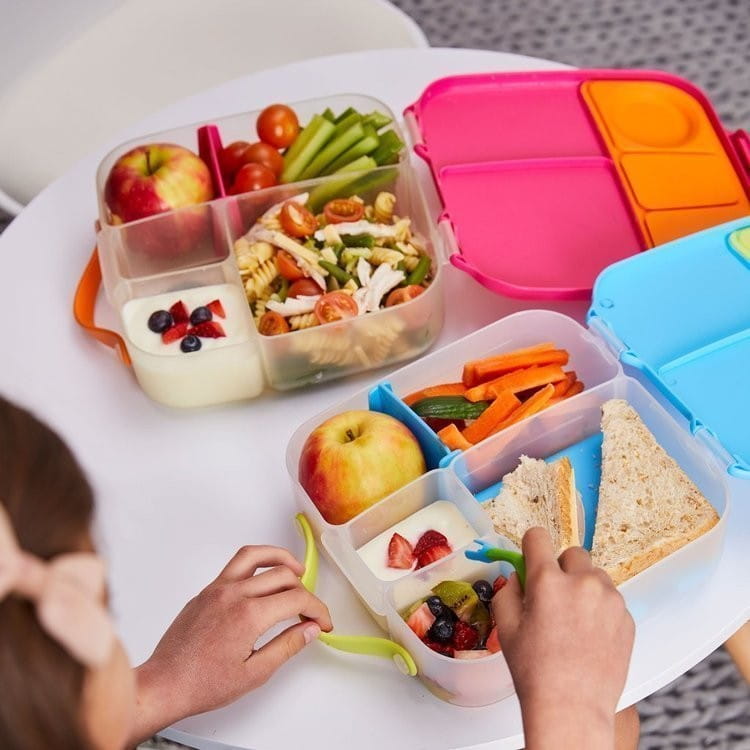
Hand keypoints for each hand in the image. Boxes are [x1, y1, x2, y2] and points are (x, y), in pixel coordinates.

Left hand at [129, 546, 331, 743]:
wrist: (164, 684)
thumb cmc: (203, 684)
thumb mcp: (255, 673)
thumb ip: (287, 646)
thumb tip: (311, 628)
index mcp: (249, 615)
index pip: (296, 599)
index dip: (317, 609)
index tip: (323, 622)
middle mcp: (234, 594)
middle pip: (282, 575)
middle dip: (305, 591)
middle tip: (311, 610)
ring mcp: (218, 588)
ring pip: (256, 555)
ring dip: (281, 558)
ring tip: (296, 569)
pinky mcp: (207, 590)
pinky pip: (236, 564)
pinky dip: (257, 563)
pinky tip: (264, 577)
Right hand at [493, 528, 634, 749]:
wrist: (572, 707)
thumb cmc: (535, 671)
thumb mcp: (507, 627)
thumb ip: (509, 591)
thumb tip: (519, 577)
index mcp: (548, 581)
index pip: (538, 537)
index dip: (531, 545)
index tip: (532, 557)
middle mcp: (583, 583)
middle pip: (573, 553)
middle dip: (562, 568)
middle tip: (554, 595)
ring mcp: (610, 600)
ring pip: (595, 576)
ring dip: (583, 587)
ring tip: (574, 620)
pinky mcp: (627, 618)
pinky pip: (611, 599)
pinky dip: (600, 608)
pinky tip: (589, 635)